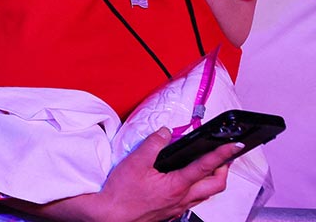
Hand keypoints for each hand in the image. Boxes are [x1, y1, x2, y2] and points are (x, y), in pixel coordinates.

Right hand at [94, 128, 236, 221]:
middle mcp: (183, 198)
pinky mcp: (172, 212)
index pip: (206, 166)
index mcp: (177, 185)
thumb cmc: (122, 194)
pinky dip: (200, 190)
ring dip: (213, 180)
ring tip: (211, 168)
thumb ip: (153, 144)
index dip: (222, 154)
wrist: (112, 215)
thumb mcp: (135, 162)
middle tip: (225, 157)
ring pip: (207, 194)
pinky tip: (190, 184)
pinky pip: (194, 201)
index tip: (233, 146)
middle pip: (216, 185)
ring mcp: (179, 207)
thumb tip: (165, 132)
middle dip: (225, 169)